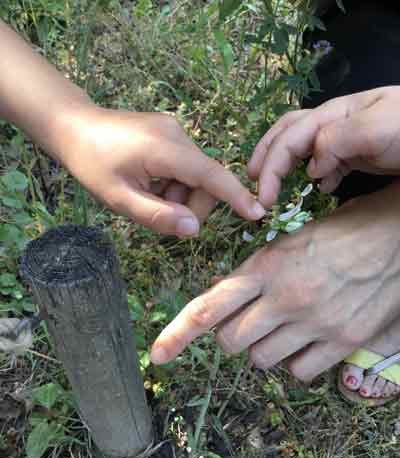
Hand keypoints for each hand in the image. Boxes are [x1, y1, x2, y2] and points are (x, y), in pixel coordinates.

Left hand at [61, 107, 265, 236]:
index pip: (210, 175)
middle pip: (205, 180)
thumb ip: (157, 216)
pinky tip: (150, 184)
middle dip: (190, 205)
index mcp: (165, 150)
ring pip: (196, 175)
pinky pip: (185, 166)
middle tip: (161, 216)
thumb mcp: (119, 198)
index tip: (257, 212)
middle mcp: (177, 135)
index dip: (235, 195)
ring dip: (179, 195)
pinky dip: (174, 183)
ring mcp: (175, 131)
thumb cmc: (91, 164)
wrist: (74, 126)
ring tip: (149, 197)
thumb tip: (194, 229)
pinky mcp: (171, 133)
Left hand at [150, 183, 399, 380]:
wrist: (394, 236)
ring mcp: (314, 322)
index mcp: (265, 267)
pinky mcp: (342, 341)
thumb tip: (224, 296)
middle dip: (231, 336)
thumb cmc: (338, 233)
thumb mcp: (288, 243)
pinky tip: (307, 340)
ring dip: (264, 349)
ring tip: (283, 327)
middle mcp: (285, 298)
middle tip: (246, 323)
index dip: (178, 333)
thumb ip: (255, 274)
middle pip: (231, 342)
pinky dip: (296, 362)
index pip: (210, 305)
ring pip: (262, 360)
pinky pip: (299, 372)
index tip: (158, 355)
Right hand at [248, 86, 399, 205]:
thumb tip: (311, 167)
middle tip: (255, 188)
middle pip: (287, 136)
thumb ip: (338, 140)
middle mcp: (333, 124)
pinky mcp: (356, 154)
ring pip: (302, 149)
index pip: (291, 137)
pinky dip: (315, 177)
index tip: (264, 197)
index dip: (272, 166)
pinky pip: (326, 163)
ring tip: (272, 187)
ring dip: (282, 167)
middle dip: (266, 160)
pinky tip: (318, 188)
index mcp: (333, 113)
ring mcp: (344, 139)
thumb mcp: (377, 127)